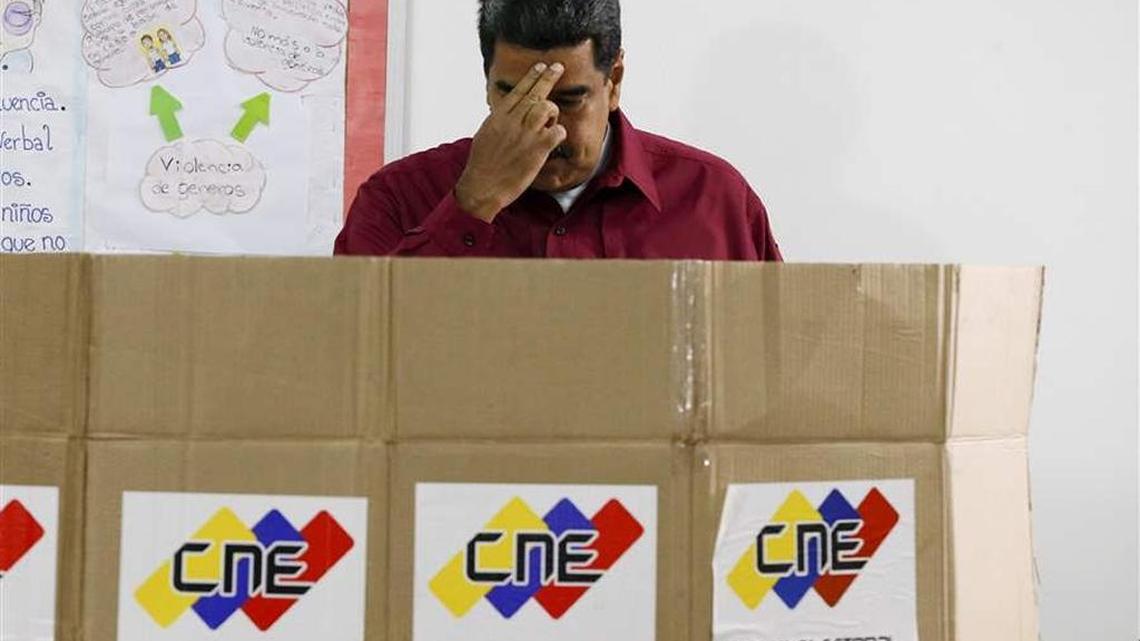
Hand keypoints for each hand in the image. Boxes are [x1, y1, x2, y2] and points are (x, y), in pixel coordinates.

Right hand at [455, 62, 567, 221]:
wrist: (482, 186)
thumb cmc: (481, 165)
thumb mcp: (485, 135)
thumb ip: (498, 122)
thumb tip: (505, 113)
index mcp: (498, 117)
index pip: (518, 90)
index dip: (531, 77)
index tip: (540, 66)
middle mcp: (513, 121)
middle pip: (535, 93)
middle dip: (548, 78)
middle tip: (558, 67)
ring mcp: (526, 134)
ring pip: (547, 108)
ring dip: (552, 112)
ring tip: (549, 121)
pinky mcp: (537, 149)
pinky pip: (557, 131)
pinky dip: (559, 133)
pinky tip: (554, 138)